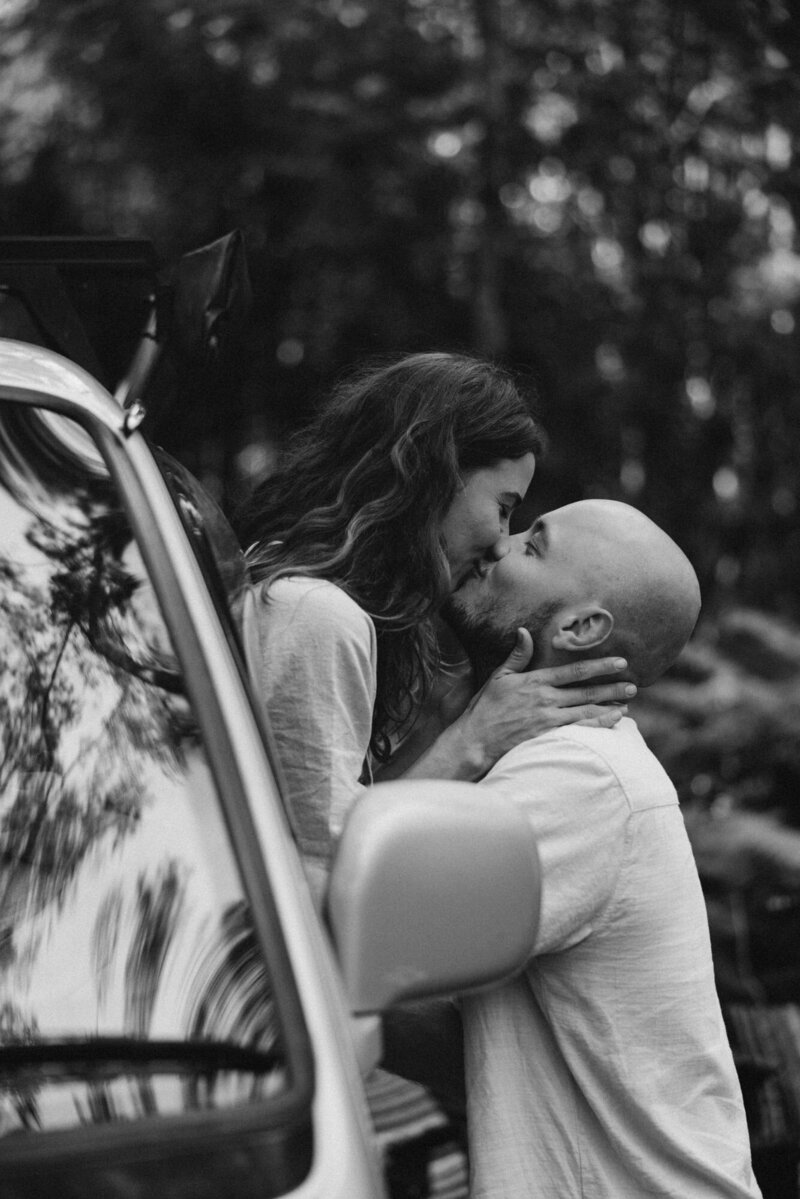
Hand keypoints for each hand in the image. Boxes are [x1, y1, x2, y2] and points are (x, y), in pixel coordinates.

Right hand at [451, 628, 634, 775]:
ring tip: (628, 702)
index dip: (599, 666)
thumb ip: (517, 656)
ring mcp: (548, 719)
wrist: (475, 740)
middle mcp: (545, 699)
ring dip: (610, 706)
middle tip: (634, 685)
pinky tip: (612, 721)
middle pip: (586, 691)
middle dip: (612, 687)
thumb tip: (524, 631)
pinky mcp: (548, 737)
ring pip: (586, 711)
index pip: (573, 671)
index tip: (620, 662)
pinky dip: (598, 724)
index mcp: (535, 681)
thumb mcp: (498, 677)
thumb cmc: (486, 709)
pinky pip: (579, 730)